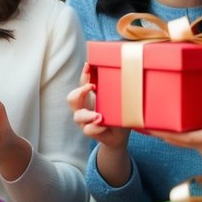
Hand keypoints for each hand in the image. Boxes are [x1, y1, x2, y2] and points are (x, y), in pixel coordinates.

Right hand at [67, 64, 130, 185]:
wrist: (118, 136)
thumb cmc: (118, 115)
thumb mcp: (119, 101)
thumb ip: (119, 90)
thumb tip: (130, 71)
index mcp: (89, 96)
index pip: (83, 82)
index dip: (84, 74)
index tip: (89, 66)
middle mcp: (83, 108)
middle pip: (72, 98)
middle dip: (80, 92)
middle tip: (92, 87)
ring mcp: (84, 121)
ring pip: (77, 116)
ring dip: (87, 115)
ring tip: (99, 116)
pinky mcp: (89, 132)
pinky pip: (88, 130)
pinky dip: (96, 128)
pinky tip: (103, 125)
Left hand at [149, 89, 201, 159]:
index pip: (187, 138)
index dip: (167, 134)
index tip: (152, 129)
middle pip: (181, 143)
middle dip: (163, 135)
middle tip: (144, 126)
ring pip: (186, 144)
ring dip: (171, 137)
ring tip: (153, 126)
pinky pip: (193, 143)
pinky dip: (181, 137)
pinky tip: (172, 129)